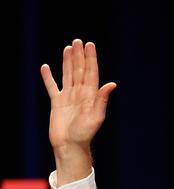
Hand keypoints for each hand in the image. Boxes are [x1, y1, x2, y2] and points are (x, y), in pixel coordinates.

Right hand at [41, 39, 116, 184]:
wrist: (69, 146)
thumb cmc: (84, 135)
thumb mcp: (95, 117)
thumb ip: (102, 100)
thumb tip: (111, 84)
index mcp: (90, 96)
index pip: (91, 73)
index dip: (91, 59)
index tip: (90, 45)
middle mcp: (80, 95)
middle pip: (79, 70)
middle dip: (79, 56)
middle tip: (78, 41)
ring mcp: (68, 98)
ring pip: (68, 75)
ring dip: (67, 62)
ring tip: (68, 48)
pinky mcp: (57, 103)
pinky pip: (52, 87)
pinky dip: (48, 77)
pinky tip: (46, 67)